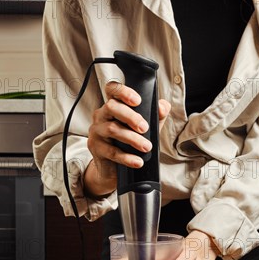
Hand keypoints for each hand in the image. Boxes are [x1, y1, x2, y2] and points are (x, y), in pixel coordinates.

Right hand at [84, 81, 169, 197]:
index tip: (137, 100)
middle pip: (111, 107)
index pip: (112, 89)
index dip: (123, 91)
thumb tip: (163, 107)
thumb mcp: (146, 129)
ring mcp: (96, 131)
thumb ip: (156, 116)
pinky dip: (127, 157)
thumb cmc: (129, 144)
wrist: (114, 170)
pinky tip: (137, 161)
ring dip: (132, 138)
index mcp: (113, 106)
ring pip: (112, 129)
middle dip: (131, 116)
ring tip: (146, 147)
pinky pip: (111, 151)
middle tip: (145, 128)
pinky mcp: (95, 148)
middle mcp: (101, 115)